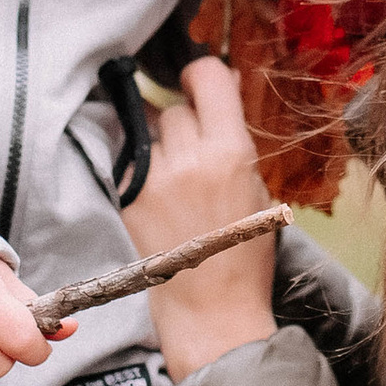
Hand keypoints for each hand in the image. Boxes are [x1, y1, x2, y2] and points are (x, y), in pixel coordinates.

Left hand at [123, 62, 275, 378]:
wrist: (212, 309)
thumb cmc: (245, 252)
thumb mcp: (258, 189)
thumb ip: (236, 140)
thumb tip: (221, 89)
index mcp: (231, 151)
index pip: (206, 76)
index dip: (201, 76)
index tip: (199, 85)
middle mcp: (188, 158)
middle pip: (174, 108)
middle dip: (184, 122)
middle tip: (194, 152)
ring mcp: (153, 179)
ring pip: (150, 133)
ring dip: (160, 146)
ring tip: (175, 183)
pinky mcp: (127, 198)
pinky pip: (133, 164)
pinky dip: (143, 173)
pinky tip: (159, 200)